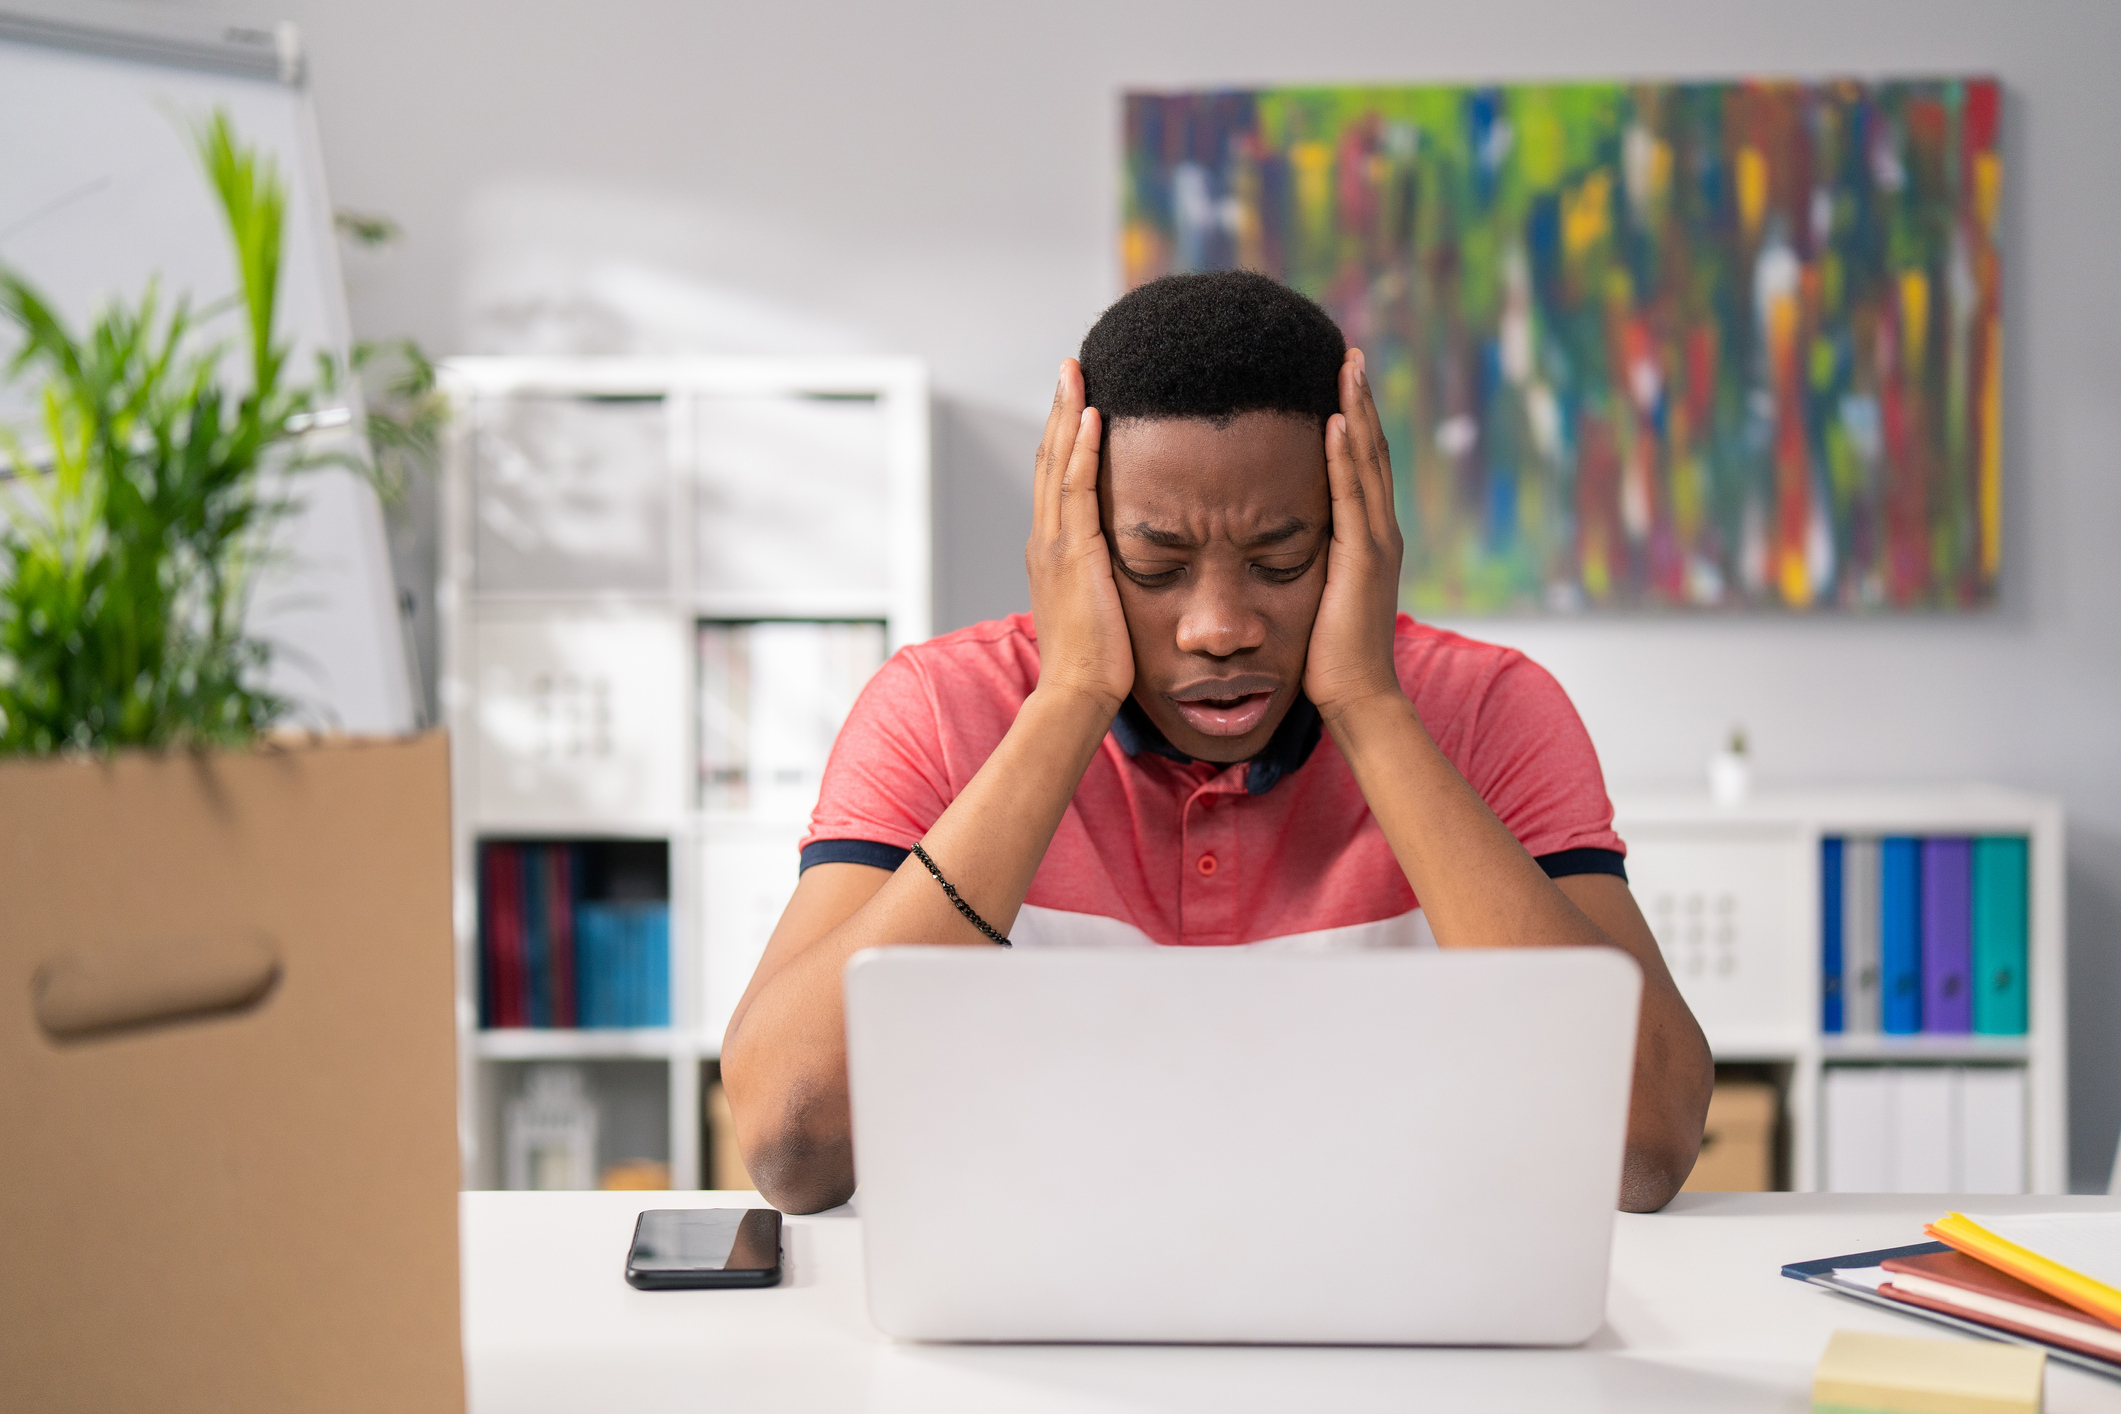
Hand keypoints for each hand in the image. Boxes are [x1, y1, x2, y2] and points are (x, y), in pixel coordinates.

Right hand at [1026, 359, 1133, 712]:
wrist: (1079, 694)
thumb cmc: (1097, 663)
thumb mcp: (1100, 609)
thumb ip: (1104, 580)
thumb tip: (1120, 571)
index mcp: (1051, 551)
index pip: (1054, 479)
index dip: (1061, 435)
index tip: (1074, 399)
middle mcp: (1045, 540)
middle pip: (1048, 458)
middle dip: (1058, 409)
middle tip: (1071, 366)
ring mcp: (1055, 545)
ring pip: (1056, 463)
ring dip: (1066, 413)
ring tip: (1077, 372)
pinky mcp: (1075, 554)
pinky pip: (1077, 489)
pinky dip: (1080, 449)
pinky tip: (1092, 416)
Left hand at [1303, 348, 1406, 722]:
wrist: (1357, 699)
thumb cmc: (1328, 660)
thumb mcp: (1313, 598)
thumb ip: (1303, 567)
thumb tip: (1271, 550)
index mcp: (1364, 540)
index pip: (1359, 468)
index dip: (1352, 422)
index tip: (1337, 381)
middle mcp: (1377, 533)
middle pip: (1370, 452)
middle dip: (1359, 401)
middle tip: (1347, 354)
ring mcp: (1375, 543)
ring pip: (1368, 463)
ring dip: (1357, 411)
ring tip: (1346, 366)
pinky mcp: (1363, 560)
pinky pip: (1352, 497)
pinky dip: (1346, 456)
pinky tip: (1337, 420)